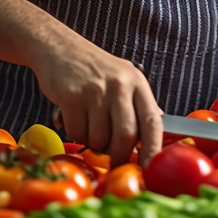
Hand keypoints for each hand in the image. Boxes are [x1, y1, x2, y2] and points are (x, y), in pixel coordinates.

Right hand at [30, 34, 162, 167]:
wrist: (60, 48)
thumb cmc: (95, 70)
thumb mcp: (124, 80)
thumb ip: (139, 106)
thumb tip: (157, 134)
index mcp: (138, 84)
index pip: (153, 121)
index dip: (153, 149)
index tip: (150, 169)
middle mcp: (120, 85)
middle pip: (125, 136)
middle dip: (118, 156)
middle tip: (113, 162)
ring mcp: (95, 91)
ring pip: (99, 139)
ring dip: (93, 143)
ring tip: (89, 125)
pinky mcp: (71, 96)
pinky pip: (77, 132)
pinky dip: (75, 134)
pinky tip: (74, 118)